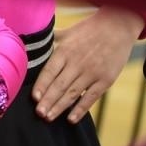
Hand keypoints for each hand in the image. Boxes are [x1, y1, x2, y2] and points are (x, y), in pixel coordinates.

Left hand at [32, 7, 142, 122]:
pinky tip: (71, 119)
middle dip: (47, 101)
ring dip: (60, 107)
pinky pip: (91, 97)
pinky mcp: (106, 79)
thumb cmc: (89, 30)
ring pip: (73, 93)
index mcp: (65, 51)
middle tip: (38, 114)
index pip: (49, 72)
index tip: (33, 98)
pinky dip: (81, 109)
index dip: (41, 86)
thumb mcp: (67, 32)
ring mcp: (92, 72)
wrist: (118, 26)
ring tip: (48, 118)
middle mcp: (77, 63)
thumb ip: (50, 40)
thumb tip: (27, 40)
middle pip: (59, 85)